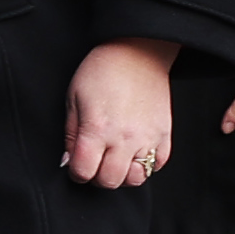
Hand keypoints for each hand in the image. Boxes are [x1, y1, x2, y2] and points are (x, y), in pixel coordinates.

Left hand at [63, 36, 177, 190]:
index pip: (84, 171)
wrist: (137, 53)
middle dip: (97, 177)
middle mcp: (124, 137)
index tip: (76, 165)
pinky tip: (134, 152)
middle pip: (110, 181)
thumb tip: (69, 162)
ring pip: (136, 178)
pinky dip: (145, 165)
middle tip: (94, 163)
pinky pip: (158, 165)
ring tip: (115, 159)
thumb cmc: (101, 71)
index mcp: (97, 128)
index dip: (76, 172)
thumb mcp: (73, 99)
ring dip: (122, 174)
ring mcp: (147, 137)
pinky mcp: (165, 134)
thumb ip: (70, 135)